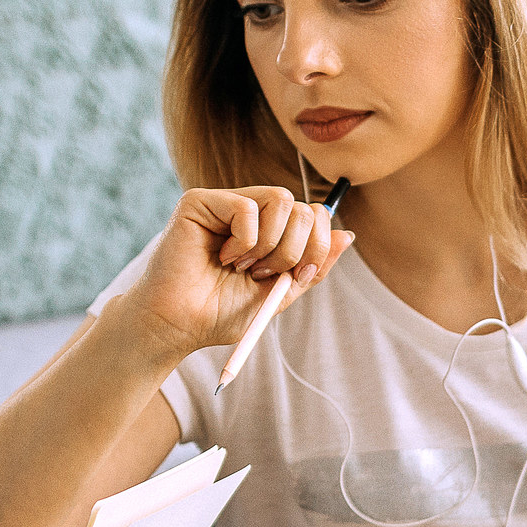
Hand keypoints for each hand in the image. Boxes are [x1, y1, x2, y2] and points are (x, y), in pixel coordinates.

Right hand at [97, 185, 355, 364]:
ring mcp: (226, 203)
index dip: (319, 244)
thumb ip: (313, 266)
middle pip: (305, 207)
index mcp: (270, 231)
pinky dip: (244, 242)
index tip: (299, 275)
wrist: (177, 327)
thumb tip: (349, 235)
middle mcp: (250, 212)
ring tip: (242, 267)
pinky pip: (248, 207)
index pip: (315, 215)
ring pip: (283, 200)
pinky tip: (222, 257)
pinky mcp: (201, 201)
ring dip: (271, 246)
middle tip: (264, 275)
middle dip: (296, 250)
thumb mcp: (279, 294)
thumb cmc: (219, 314)